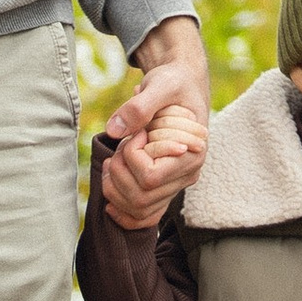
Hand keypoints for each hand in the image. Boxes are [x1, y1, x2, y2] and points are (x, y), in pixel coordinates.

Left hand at [101, 14, 209, 226]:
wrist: (182, 86)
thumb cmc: (174, 83)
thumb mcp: (160, 85)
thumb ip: (139, 107)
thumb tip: (113, 131)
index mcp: (192, 154)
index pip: (150, 177)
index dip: (132, 157)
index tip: (136, 132)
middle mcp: (187, 175)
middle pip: (141, 198)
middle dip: (118, 172)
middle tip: (121, 145)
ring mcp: (175, 184)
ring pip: (139, 210)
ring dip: (115, 189)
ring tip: (114, 160)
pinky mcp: (164, 187)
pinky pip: (144, 216)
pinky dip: (123, 212)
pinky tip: (110, 194)